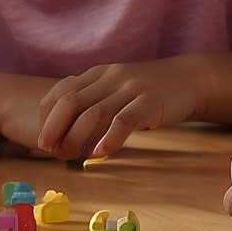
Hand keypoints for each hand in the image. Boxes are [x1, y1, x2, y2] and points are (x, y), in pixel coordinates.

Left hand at [31, 57, 207, 158]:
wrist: (189, 79)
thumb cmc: (146, 93)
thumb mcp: (115, 90)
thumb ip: (92, 104)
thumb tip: (63, 136)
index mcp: (97, 74)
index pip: (60, 92)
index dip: (46, 116)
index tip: (42, 139)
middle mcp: (110, 78)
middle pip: (71, 101)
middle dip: (54, 127)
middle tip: (47, 150)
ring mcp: (130, 89)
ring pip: (94, 112)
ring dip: (76, 137)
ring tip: (70, 155)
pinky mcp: (150, 102)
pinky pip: (125, 120)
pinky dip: (109, 138)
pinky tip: (99, 153)